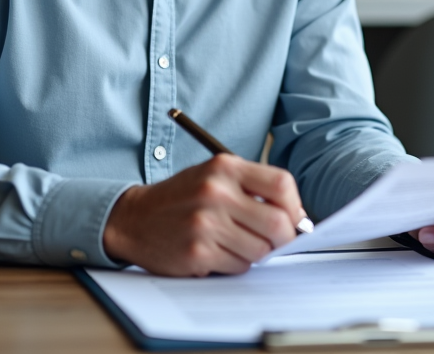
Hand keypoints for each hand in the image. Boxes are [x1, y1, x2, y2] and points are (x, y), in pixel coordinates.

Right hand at [103, 154, 305, 275]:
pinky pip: (239, 266)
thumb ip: (253, 189)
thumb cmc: (183, 198)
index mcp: (225, 167)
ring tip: (236, 243)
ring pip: (260, 250)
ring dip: (256, 253)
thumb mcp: (214, 177)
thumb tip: (298, 218)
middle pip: (277, 223)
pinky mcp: (198, 252)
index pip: (282, 184)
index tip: (293, 219)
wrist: (135, 218)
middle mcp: (216, 192)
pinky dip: (236, 263)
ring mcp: (206, 223)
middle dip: (283, 238)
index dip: (295, 206)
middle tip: (276, 242)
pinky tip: (218, 252)